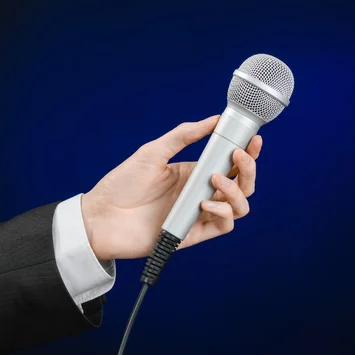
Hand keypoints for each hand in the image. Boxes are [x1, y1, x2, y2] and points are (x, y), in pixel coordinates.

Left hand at [81, 115, 262, 260]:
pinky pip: (223, 226)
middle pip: (241, 185)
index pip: (229, 164)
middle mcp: (199, 193)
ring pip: (239, 207)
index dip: (246, 153)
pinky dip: (222, 212)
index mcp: (193, 173)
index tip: (254, 139)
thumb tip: (214, 119)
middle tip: (238, 156)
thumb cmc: (122, 184)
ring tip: (215, 180)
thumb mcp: (154, 152)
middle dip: (248, 169)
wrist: (101, 216)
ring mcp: (197, 214)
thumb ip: (184, 135)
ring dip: (236, 191)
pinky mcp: (192, 234)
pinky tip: (204, 203)